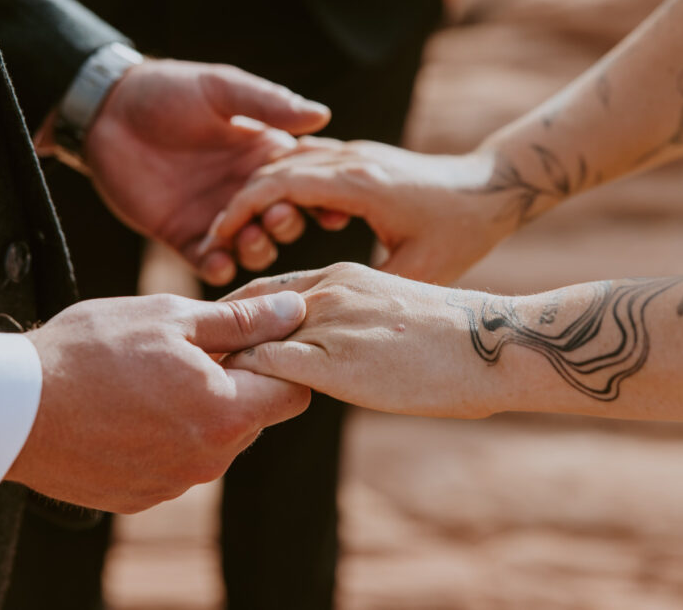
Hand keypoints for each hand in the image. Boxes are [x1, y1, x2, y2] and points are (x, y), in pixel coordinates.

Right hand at [7, 290, 309, 513]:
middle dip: (234, 384)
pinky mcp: (139, 497)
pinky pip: (173, 463)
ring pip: (212, 441)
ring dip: (197, 411)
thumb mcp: (170, 318)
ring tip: (147, 380)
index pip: (293, 393)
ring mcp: (172, 484)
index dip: (276, 360)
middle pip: (252, 417)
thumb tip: (294, 311)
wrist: (11, 408)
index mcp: (226, 413)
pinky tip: (124, 411)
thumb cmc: (90, 352)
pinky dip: (163, 438)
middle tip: (186, 353)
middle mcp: (208, 460)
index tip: (243, 340)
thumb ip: (241, 321)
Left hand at [83, 59, 329, 285]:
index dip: (320, 198)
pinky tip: (218, 261)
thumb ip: (268, 104)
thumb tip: (322, 115)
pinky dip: (219, 268)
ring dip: (257, 248)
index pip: (303, 184)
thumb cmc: (167, 90)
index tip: (329, 209)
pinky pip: (209, 262)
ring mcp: (216, 217)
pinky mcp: (183, 237)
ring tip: (247, 237)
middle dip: (286, 225)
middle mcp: (246, 190)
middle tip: (276, 217)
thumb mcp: (221, 89)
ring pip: (253, 248)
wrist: (107, 111)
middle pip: (284, 222)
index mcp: (264, 156)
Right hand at [206, 139, 509, 284]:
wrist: (493, 189)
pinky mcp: (361, 157)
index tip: (218, 238)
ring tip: (243, 229)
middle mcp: (353, 159)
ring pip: (289, 160)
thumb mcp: (419, 269)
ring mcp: (356, 153)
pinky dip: (285, 184)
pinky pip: (309, 162)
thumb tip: (319, 322)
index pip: (279, 185)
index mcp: (360, 184)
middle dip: (240, 202)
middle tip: (218, 238)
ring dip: (261, 190)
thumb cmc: (462, 231)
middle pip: (274, 169)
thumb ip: (367, 290)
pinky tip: (280, 216)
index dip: (242, 211)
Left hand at [221, 263, 498, 418]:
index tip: (217, 343)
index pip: (265, 292)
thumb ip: (351, 327)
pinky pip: (265, 368)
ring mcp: (328, 323)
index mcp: (341, 276)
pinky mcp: (333, 361)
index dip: (235, 317)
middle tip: (189, 368)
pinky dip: (242, 384)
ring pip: (249, 339)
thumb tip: (327, 360)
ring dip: (223, 364)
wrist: (493, 345)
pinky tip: (233, 407)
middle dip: (216, 338)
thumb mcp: (392, 316)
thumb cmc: (454, 339)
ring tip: (197, 392)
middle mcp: (326, 291)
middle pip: (244, 310)